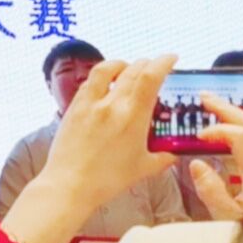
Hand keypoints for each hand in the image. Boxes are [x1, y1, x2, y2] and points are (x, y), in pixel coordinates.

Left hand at [3, 56, 178, 242]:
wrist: (69, 185)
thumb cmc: (106, 180)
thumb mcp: (143, 169)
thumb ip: (162, 158)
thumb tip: (173, 154)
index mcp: (132, 115)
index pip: (150, 76)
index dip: (163, 61)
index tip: (171, 57)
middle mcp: (110, 104)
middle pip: (131, 70)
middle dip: (146, 63)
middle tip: (153, 65)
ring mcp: (89, 104)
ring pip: (105, 69)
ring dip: (120, 64)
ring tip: (126, 68)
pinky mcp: (73, 109)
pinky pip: (88, 83)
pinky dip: (100, 77)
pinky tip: (103, 84)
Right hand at [192, 91, 242, 219]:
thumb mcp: (226, 217)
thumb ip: (210, 190)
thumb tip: (197, 163)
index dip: (219, 131)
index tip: (200, 136)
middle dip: (227, 109)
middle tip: (205, 98)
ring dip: (235, 115)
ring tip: (213, 105)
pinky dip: (242, 128)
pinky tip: (228, 124)